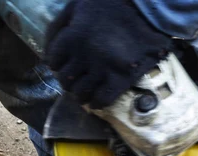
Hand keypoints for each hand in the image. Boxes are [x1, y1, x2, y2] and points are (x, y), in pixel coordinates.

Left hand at [45, 0, 173, 108]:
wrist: (150, 9)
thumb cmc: (111, 4)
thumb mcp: (77, 5)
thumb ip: (58, 26)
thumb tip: (47, 50)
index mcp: (72, 37)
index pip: (53, 61)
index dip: (57, 62)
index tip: (63, 63)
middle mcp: (85, 56)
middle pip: (65, 80)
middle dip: (67, 80)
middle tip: (74, 78)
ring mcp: (103, 70)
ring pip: (80, 93)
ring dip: (79, 94)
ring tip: (83, 91)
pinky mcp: (121, 79)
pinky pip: (102, 100)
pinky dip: (96, 103)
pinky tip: (95, 100)